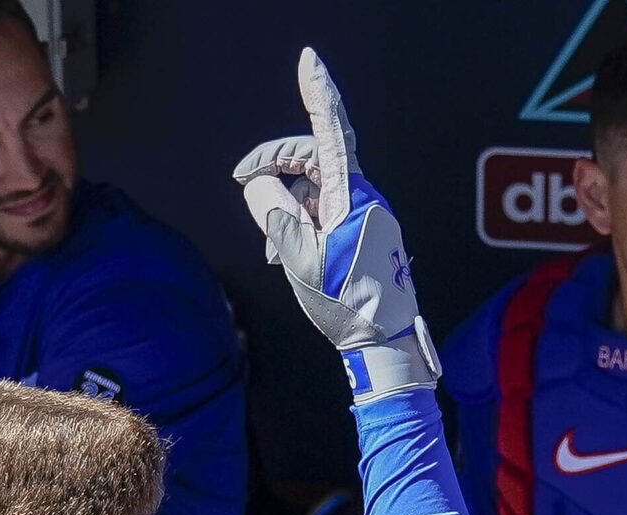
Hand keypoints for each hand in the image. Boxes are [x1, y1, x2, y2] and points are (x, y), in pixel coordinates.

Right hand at [231, 48, 439, 399]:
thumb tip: (261, 184)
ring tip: (274, 249)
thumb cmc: (347, 303)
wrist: (383, 342)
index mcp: (352, 195)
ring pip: (313, 189)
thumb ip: (273, 210)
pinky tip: (288, 256)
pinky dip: (300, 224)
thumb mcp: (298, 256)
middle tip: (244, 185)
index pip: (331, 131)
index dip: (318, 92)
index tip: (309, 60)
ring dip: (285, 207)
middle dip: (275, 168)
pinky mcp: (364, 231)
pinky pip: (323, 212)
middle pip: (311, 158)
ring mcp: (365, 214)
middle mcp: (363, 197)